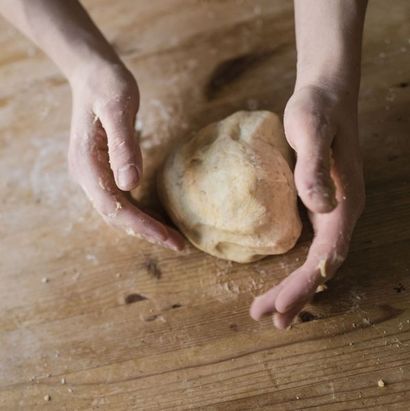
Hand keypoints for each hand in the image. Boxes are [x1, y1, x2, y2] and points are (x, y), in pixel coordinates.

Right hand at [68, 62, 184, 249]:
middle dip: (147, 232)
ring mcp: (94, 174)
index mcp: (87, 165)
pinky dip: (140, 212)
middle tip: (179, 245)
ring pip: (119, 211)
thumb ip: (123, 146)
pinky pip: (122, 199)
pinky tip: (158, 216)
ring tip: (173, 237)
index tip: (169, 240)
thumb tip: (130, 184)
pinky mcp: (104, 170)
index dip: (142, 227)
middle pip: (117, 216)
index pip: (115, 208)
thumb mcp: (117, 109)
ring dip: (144, 226)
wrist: (92, 73)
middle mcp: (87, 176)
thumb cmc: (106, 86)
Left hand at [250, 84, 364, 328]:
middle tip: (264, 318)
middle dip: (296, 295)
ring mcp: (331, 211)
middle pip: (322, 267)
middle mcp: (341, 213)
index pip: (326, 256)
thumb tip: (321, 207)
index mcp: (345, 203)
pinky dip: (295, 268)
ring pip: (316, 261)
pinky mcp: (317, 204)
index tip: (277, 306)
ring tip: (272, 312)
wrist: (326, 95)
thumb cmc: (317, 110)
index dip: (303, 284)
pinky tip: (281, 279)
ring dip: (296, 288)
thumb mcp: (311, 130)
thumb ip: (316, 168)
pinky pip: (309, 246)